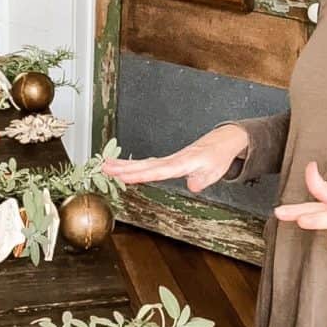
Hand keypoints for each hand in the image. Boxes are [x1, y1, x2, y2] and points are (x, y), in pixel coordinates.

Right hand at [101, 125, 248, 192]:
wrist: (223, 141)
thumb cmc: (218, 156)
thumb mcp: (215, 171)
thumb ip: (201, 180)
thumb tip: (192, 185)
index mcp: (183, 163)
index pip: (158, 171)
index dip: (141, 174)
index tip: (124, 176)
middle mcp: (173, 160)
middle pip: (145, 165)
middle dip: (124, 167)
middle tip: (104, 167)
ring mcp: (170, 159)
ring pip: (144, 163)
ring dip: (125, 165)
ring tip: (106, 165)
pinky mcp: (170, 160)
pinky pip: (149, 163)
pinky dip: (136, 165)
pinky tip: (124, 167)